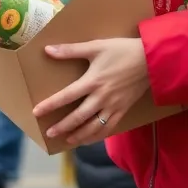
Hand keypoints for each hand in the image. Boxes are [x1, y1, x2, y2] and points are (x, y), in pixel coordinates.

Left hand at [32, 39, 149, 144]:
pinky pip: (108, 128)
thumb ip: (71, 50)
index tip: (36, 112)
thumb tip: (48, 50)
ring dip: (79, 136)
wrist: (151, 59)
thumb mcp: (96, 46)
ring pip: (93, 128)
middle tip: (50, 133)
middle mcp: (101, 98)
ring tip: (68, 141)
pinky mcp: (123, 110)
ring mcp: (113, 106)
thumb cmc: (122, 50)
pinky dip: (97, 136)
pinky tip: (90, 139)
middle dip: (63, 127)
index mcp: (92, 81)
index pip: (66, 96)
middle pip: (78, 117)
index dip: (50, 105)